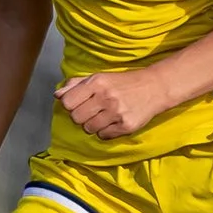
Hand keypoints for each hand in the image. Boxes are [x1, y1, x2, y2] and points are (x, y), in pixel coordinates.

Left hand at [57, 68, 171, 138]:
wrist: (155, 87)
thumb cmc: (124, 82)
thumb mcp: (100, 77)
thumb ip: (77, 84)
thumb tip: (57, 94)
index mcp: (97, 82)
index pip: (67, 102)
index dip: (70, 105)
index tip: (79, 104)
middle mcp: (106, 97)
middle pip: (76, 118)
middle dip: (81, 117)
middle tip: (92, 112)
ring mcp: (116, 112)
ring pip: (89, 128)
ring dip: (93, 125)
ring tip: (104, 117)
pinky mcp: (126, 126)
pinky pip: (103, 136)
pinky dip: (105, 131)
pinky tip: (113, 122)